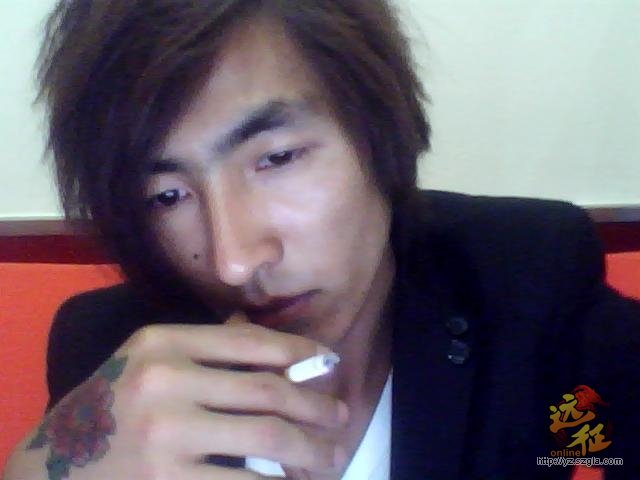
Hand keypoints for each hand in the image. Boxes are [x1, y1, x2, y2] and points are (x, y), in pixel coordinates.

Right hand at [9, 315, 347, 479]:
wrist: (51, 470)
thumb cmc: (111, 409)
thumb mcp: (148, 362)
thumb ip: (207, 350)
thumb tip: (280, 350)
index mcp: (162, 342)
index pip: (250, 341)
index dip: (300, 351)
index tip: (330, 362)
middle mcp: (164, 380)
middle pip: (268, 390)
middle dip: (316, 406)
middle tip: (341, 418)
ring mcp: (165, 434)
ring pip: (269, 438)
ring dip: (311, 449)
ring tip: (331, 457)